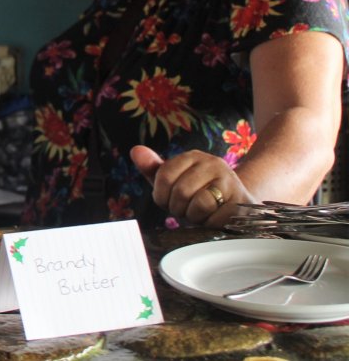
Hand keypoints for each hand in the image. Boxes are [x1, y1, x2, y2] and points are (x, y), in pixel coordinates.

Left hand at [130, 146, 252, 226]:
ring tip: (201, 213)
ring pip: (199, 204)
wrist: (237, 206)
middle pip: (180, 191)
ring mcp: (229, 181)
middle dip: (178, 208)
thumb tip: (135, 150)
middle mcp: (212, 163)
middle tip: (187, 209)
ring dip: (194, 216)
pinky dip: (209, 224)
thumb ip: (153, 168)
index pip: (164, 176)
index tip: (169, 201)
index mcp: (193, 156)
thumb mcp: (174, 181)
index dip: (161, 196)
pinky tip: (214, 218)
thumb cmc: (198, 194)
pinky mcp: (241, 201)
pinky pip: (215, 218)